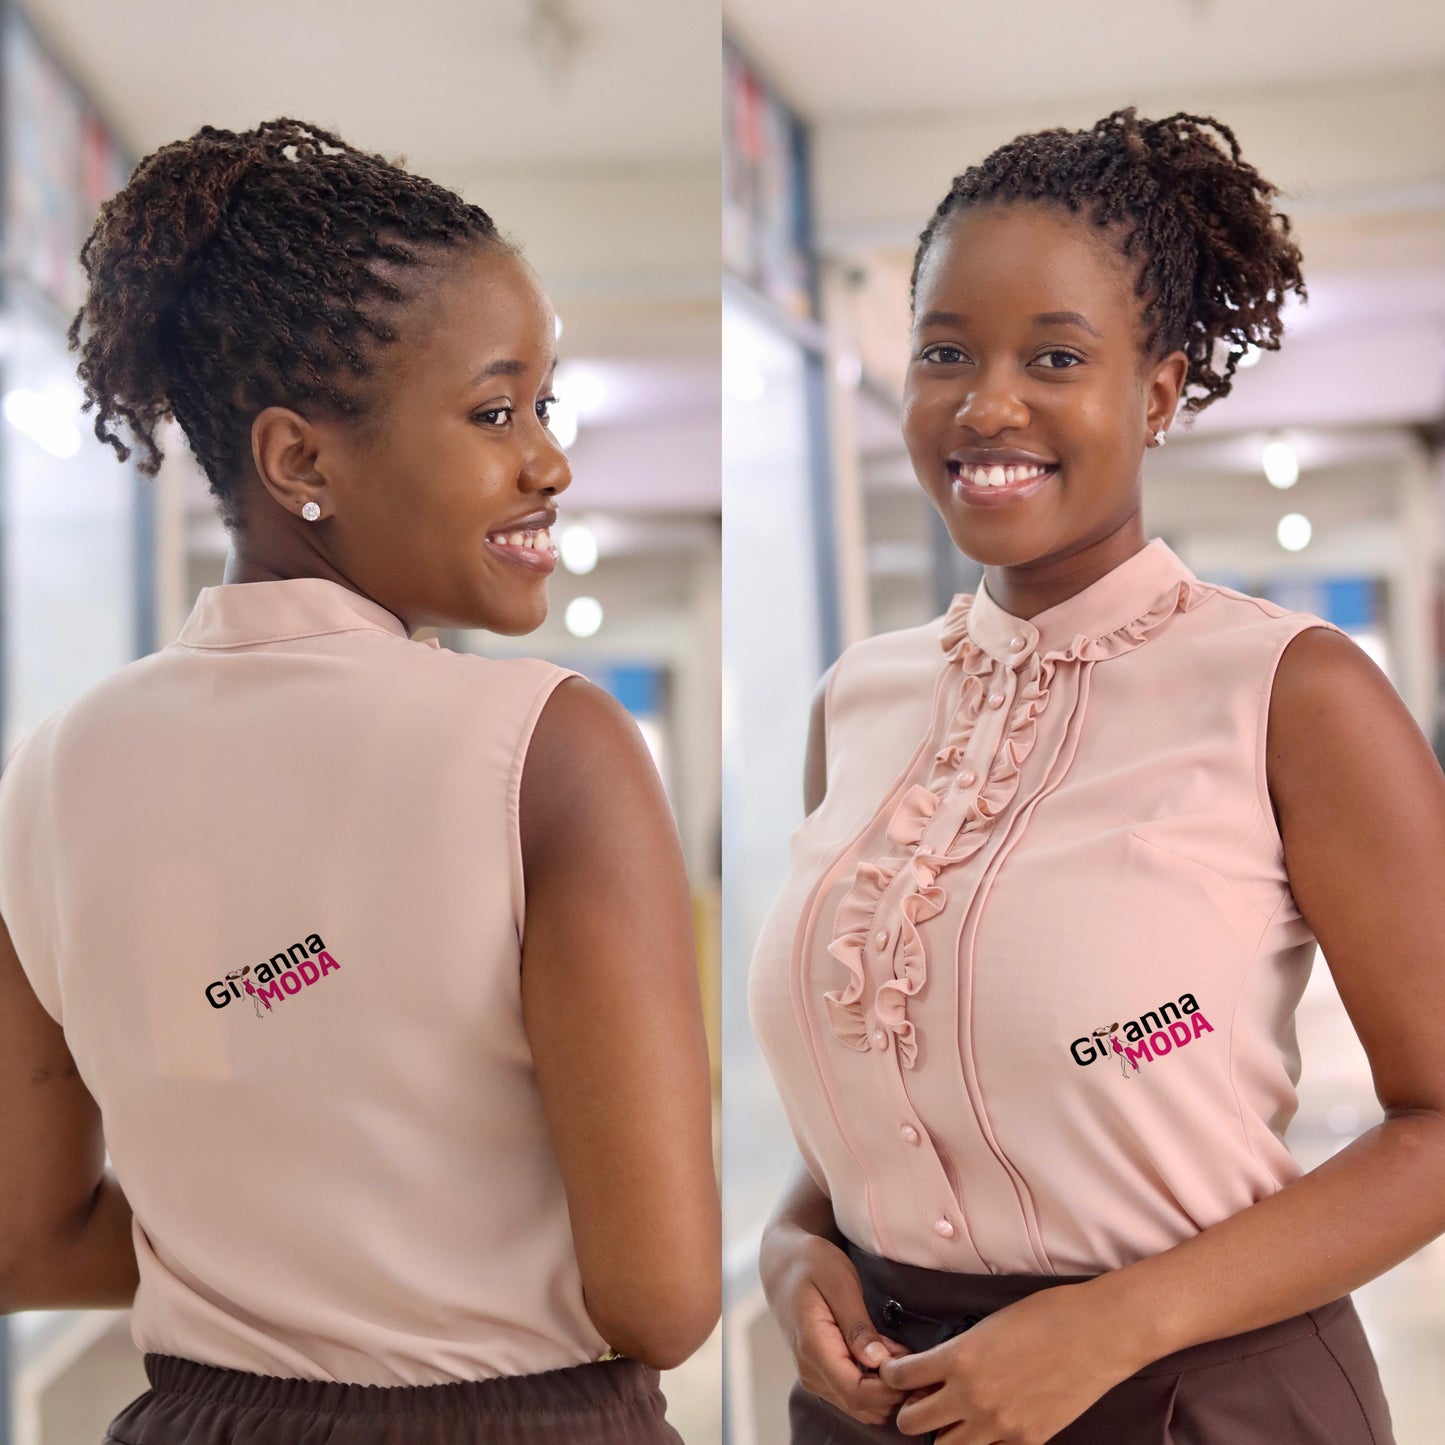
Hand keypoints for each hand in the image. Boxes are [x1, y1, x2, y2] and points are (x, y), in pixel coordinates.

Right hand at [762, 1226, 911, 1425]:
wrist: (784, 1264)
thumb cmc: (812, 1263)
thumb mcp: (839, 1282)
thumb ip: (857, 1324)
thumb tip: (878, 1363)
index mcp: (814, 1347)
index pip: (856, 1393)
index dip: (890, 1389)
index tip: (916, 1368)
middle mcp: (811, 1371)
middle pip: (862, 1406)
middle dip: (896, 1391)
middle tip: (922, 1362)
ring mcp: (815, 1376)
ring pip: (860, 1405)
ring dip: (888, 1388)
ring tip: (906, 1355)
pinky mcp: (821, 1374)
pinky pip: (854, 1393)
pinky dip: (877, 1383)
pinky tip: (890, 1356)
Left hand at [877, 1277, 1143, 1442]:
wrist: (1097, 1334)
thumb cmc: (1045, 1316)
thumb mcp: (988, 1326)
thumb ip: (958, 1353)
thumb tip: (937, 1371)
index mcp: (958, 1359)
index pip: (900, 1377)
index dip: (892, 1375)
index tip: (895, 1373)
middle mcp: (972, 1397)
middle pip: (913, 1422)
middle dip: (910, 1410)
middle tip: (921, 1399)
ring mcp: (1000, 1425)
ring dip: (943, 1432)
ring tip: (952, 1417)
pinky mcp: (1027, 1442)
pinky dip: (984, 1442)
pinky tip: (990, 1426)